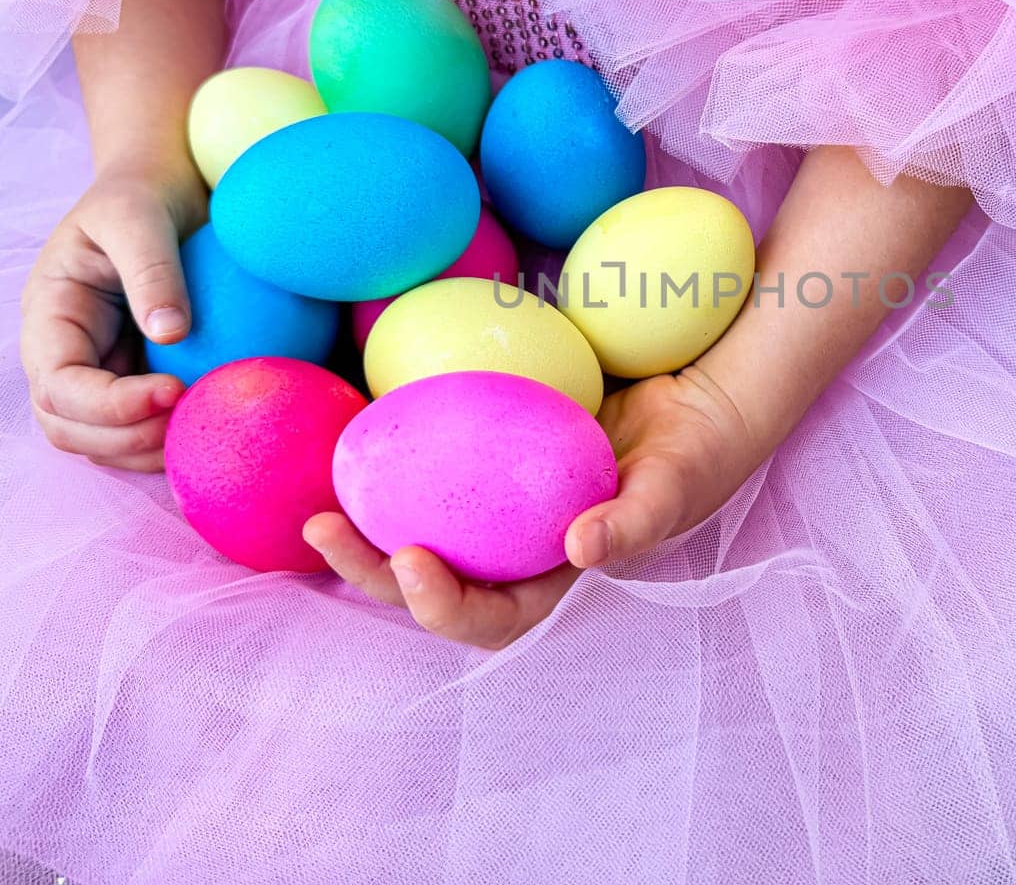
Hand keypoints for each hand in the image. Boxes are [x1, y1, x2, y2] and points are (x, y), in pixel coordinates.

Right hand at [20, 164, 205, 470]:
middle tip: (190, 424)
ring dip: (146, 451)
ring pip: (102, 440)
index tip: (172, 391)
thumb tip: (170, 333)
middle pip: (69, 426)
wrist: (164, 187)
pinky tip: (216, 426)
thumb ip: (151, 269)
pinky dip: (170, 437)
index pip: (59, 384)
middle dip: (124, 439)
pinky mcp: (138, 376)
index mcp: (51, 315)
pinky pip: (143, 425)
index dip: (108, 404)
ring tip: (203, 434)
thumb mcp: (139, 215)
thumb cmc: (144, 193)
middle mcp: (67, 352)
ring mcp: (101, 369)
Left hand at [303, 366, 763, 648]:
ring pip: (422, 535)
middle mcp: (519, 557)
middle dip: (375, 572)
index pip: (492, 617)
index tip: (413, 559)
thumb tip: (582, 547)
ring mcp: (500, 515)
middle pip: (435, 585)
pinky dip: (395, 474)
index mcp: (557, 583)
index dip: (443, 606)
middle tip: (325, 530)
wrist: (696, 397)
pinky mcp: (489, 466)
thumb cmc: (694, 455)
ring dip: (367, 532)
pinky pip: (434, 479)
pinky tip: (358, 445)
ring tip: (319, 507)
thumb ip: (635, 521)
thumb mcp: (674, 486)